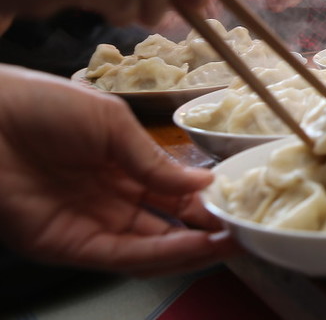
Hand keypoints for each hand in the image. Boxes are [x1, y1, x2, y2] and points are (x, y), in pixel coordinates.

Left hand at [0, 65, 237, 274]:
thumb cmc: (42, 105)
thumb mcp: (112, 124)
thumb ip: (153, 159)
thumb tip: (203, 184)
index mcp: (120, 166)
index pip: (171, 193)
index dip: (205, 201)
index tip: (239, 202)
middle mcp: (108, 201)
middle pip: (165, 226)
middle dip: (206, 231)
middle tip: (246, 230)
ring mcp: (88, 224)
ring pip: (148, 248)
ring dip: (192, 249)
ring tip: (231, 242)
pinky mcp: (66, 244)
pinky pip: (121, 256)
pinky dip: (161, 255)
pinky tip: (194, 246)